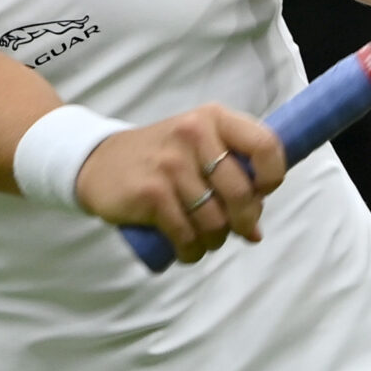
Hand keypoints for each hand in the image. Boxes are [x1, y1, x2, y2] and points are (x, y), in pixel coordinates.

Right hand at [75, 104, 287, 263]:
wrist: (97, 161)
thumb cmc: (159, 156)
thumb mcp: (197, 145)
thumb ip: (232, 173)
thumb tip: (255, 230)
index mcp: (214, 118)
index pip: (266, 145)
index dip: (272, 178)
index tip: (260, 192)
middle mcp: (194, 134)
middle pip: (242, 193)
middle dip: (243, 221)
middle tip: (234, 229)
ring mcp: (171, 163)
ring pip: (215, 221)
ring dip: (214, 240)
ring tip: (204, 238)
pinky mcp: (151, 192)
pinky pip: (187, 235)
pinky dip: (191, 251)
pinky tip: (186, 249)